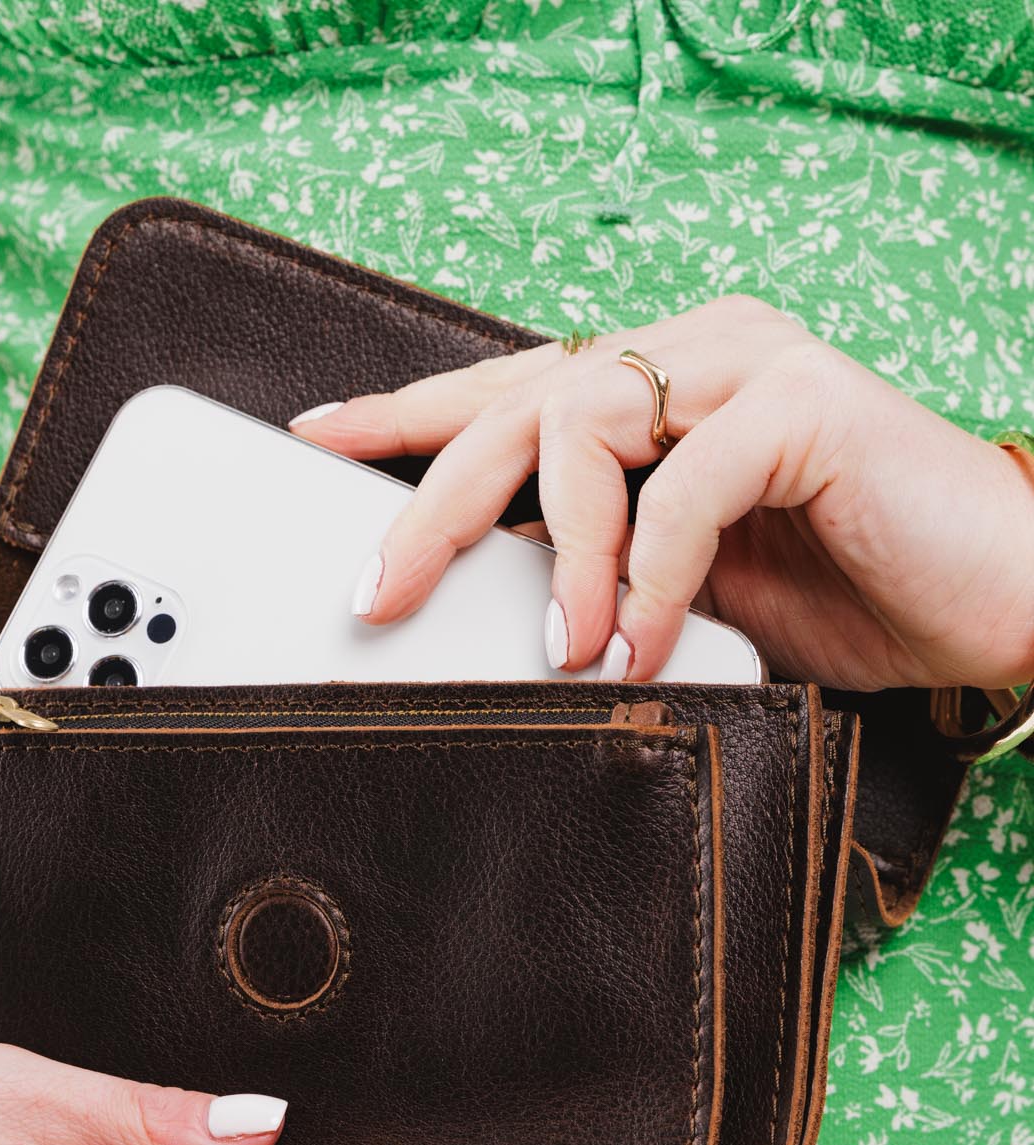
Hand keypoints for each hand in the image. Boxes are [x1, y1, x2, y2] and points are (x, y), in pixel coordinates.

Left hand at [291, 295, 1033, 690]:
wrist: (992, 602)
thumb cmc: (844, 590)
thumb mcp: (677, 588)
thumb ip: (593, 567)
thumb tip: (481, 596)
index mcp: (658, 387)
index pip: (509, 392)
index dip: (409, 416)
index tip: (321, 439)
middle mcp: (695, 354)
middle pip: (518, 405)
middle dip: (433, 503)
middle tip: (379, 592)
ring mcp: (752, 363)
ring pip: (584, 420)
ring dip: (559, 550)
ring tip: (561, 645)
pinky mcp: (810, 401)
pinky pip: (686, 481)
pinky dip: (648, 572)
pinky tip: (638, 641)